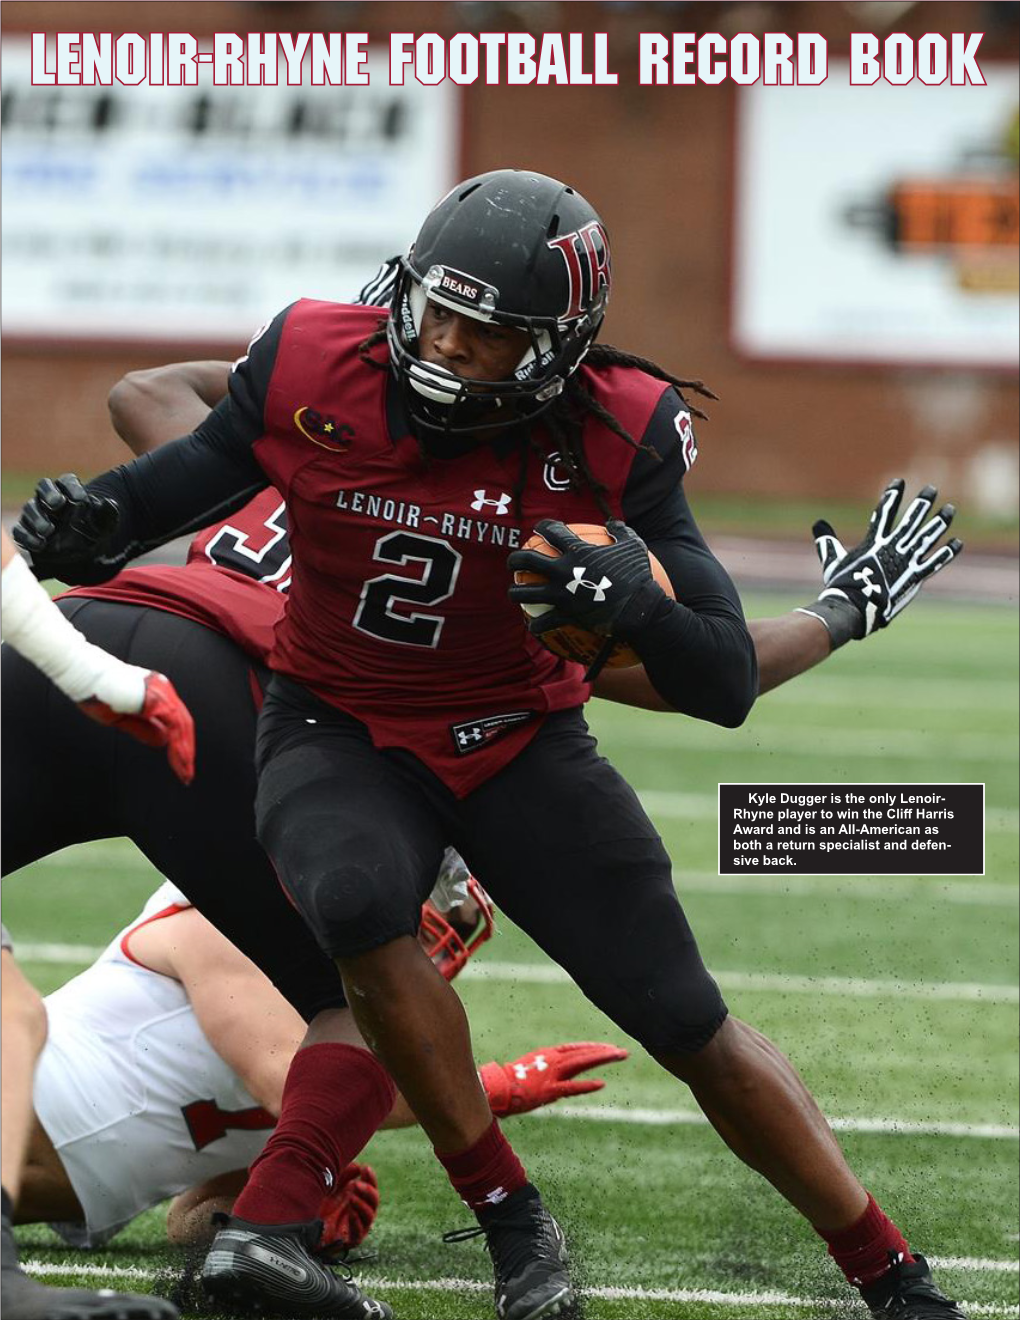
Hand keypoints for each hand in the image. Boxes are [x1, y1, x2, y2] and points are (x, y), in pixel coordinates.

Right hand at [12, 474, 119, 583]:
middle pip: (43, 488)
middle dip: (49, 494)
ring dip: (37, 518)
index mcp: (70, 491)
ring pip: (30, 508)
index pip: (67, 481)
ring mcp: (37, 514)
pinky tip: (40, 545)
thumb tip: (110, 503)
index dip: (72, 487)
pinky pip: (20, 531)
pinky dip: (27, 537)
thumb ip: (108, 513)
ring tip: (48, 530)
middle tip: (57, 503)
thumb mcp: (104, 524)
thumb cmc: (91, 531)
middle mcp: (50, 499)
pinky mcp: (27, 531)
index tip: (81, 499)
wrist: (80, 552)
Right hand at [80, 672, 195, 784]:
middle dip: (186, 751)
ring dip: (185, 752)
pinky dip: (179, 744)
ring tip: (185, 772)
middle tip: (187, 774)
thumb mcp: (123, 719)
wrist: (85, 677)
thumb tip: (164, 741)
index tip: (180, 763)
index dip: (179, 742)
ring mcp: (161, 693)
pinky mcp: (157, 699)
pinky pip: (175, 724)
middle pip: (182, 724)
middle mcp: (162, 691)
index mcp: (155, 693)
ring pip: (182, 726)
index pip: (174, 721)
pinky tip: (180, 759)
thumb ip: (144, 729)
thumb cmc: (97, 693)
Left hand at [316, 1162, 379, 1257]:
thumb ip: (344, 1174)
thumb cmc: (318, 1202)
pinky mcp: (349, 1241)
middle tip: (357, 1185)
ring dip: (362, 1205)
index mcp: (358, 1197)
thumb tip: (359, 1167)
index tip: (365, 1168)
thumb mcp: (331, 1184)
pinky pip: (358, 1234)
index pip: (371, 1187)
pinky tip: (351, 1213)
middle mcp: (360, 1211)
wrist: (302, 1226)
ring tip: (352, 1197)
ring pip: (369, 1216)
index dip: (370, 1178)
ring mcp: (356, 1226)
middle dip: (367, 1192)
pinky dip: (356, 1222)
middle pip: (373, 1201)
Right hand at [480, 1041, 628, 1116]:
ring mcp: (552, 1074)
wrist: (497, 1089)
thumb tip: (559, 1079)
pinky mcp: (549, 1090)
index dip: (593, 1048)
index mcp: (548, 1055)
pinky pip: (571, 1087)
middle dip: (604, 1052)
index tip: (608, 1048)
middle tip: (623, 1052)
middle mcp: (553, 1061)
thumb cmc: (511, 1081)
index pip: (576, 1049)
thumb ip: (547, 1071)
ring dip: (601, 1060)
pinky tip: (601, 1084)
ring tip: (618, 1057)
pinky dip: (586, 1085)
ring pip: (582, 1063)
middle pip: (583, 1054)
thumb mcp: (531, 1070)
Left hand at [508, 519, 663, 638]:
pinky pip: (542, 622)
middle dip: (514, 560)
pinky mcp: (565, 615)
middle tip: (513, 563)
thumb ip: (621, 532)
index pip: (551, 531)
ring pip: (524, 593)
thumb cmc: (638, 577)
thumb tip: (612, 523)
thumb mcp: (634, 547)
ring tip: (514, 593)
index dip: (543, 527)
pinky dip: (537, 626)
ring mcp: (562, 594)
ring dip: (515, 593)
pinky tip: (534, 627)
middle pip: (526, 560)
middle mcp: (563, 571)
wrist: (638, 609)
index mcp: (577, 551)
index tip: (540, 529)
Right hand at [799, 480, 961, 647]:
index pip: (884, 512)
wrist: (854, 608)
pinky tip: (957, 542)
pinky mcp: (915, 577)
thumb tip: (818, 524)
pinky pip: (935, 563)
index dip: (892, 495)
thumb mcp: (832, 561)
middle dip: (922, 504)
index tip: (900, 482)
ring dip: (939, 522)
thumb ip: (827, 541)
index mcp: (872, 542)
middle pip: (910, 520)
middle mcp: (892, 548)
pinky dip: (947, 553)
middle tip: (932, 490)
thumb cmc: (841, 586)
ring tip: (950, 510)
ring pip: (926, 537)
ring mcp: (905, 562)